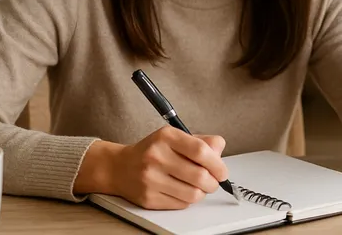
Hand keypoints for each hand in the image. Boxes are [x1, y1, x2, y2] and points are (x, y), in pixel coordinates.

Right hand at [75, 127, 227, 209]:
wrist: (119, 167)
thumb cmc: (152, 151)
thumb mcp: (174, 137)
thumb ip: (201, 141)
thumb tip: (220, 150)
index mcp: (166, 137)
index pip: (200, 151)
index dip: (217, 164)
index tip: (222, 171)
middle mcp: (156, 156)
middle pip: (199, 176)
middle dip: (213, 182)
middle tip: (213, 181)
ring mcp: (151, 179)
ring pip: (193, 194)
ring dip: (201, 192)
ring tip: (197, 186)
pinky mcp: (148, 198)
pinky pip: (181, 204)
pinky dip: (187, 200)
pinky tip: (181, 190)